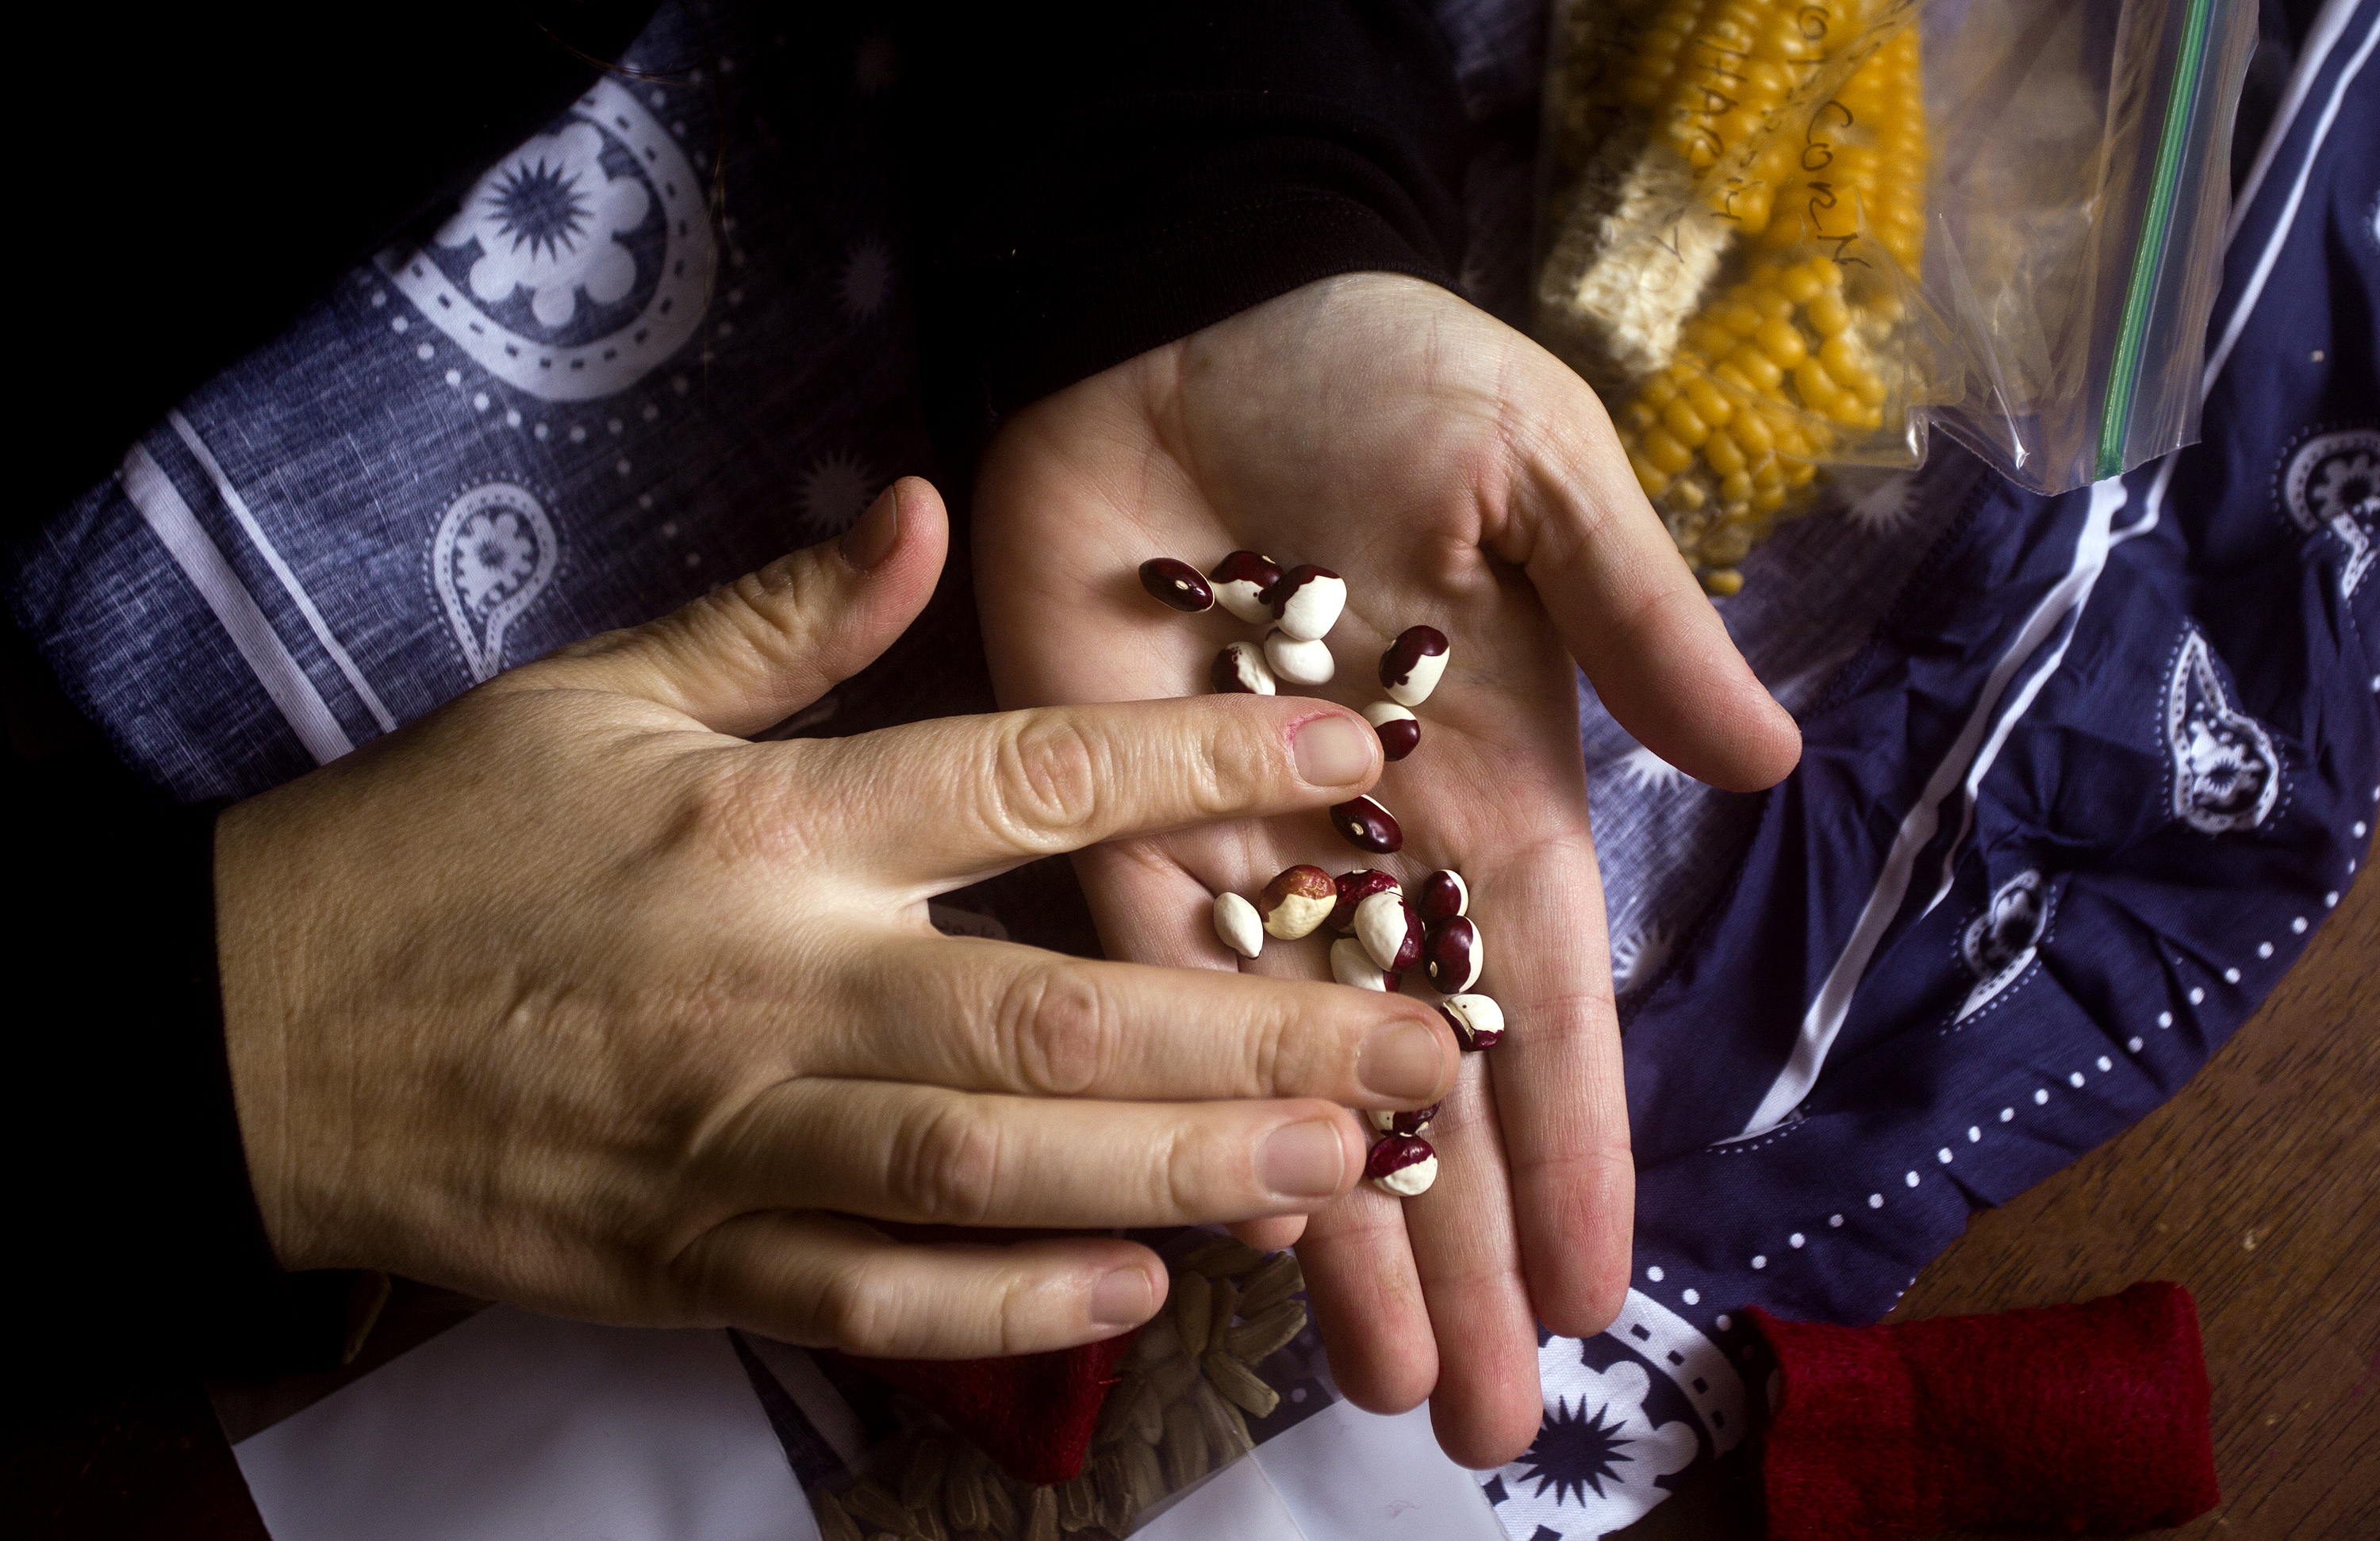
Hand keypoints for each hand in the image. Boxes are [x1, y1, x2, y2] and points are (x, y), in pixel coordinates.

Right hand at [215, 477, 1459, 1359]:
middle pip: (1056, 1019)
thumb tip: (929, 508)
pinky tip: (1145, 1286)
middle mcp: (776, 991)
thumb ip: (780, 616)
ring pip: (994, 1178)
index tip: (1356, 762)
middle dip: (1259, 1034)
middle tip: (1425, 1045)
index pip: (1026, 779)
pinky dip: (1017, 1308)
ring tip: (1344, 1173)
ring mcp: (739, 1146)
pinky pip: (880, 1305)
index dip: (1206, 764)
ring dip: (1183, 1176)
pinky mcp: (697, 1266)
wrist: (257, 1035)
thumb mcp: (597, 693)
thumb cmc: (443, 844)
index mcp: (768, 829)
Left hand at [972, 275, 1798, 1461]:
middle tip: (1483, 1417)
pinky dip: (1177, 1100)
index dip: (1574, 1149)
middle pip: (1421, 1084)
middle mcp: (1369, 853)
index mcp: (1489, 786)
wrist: (1190, 311)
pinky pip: (1144, 986)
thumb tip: (1768, 759)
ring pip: (1285, 1075)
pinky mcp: (1103, 818)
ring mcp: (1236, 850)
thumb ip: (1639, 619)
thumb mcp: (1542, 480)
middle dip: (1458, 1244)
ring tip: (1378, 1382)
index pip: (1539, 1003)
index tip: (1601, 1292)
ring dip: (1330, 1226)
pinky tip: (1222, 1227)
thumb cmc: (1384, 381)